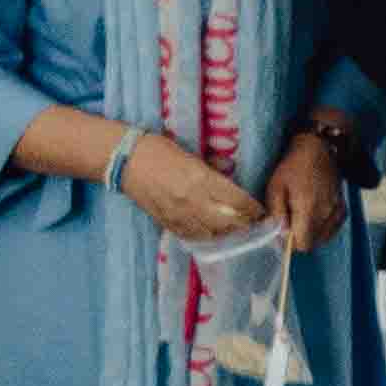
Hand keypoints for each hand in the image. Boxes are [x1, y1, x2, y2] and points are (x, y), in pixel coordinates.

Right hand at [124, 135, 263, 247]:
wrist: (124, 160)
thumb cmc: (157, 149)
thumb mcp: (190, 152)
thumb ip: (211, 166)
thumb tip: (229, 170)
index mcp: (201, 180)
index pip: (236, 201)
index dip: (252, 209)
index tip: (261, 210)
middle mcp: (192, 201)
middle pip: (228, 223)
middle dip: (244, 224)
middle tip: (254, 223)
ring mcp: (178, 215)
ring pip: (211, 234)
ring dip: (227, 234)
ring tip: (236, 230)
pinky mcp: (166, 222)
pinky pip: (191, 236)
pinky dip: (205, 237)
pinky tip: (212, 234)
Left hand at [264, 133, 347, 256]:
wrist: (318, 149)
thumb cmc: (292, 167)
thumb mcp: (275, 188)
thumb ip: (276, 214)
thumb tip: (279, 236)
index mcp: (308, 209)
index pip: (302, 244)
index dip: (290, 243)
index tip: (283, 232)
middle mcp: (326, 214)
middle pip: (312, 243)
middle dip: (299, 238)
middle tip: (289, 222)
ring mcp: (337, 212)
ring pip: (323, 237)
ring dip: (310, 233)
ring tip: (301, 217)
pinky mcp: (342, 208)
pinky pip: (331, 229)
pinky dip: (322, 227)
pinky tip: (314, 215)